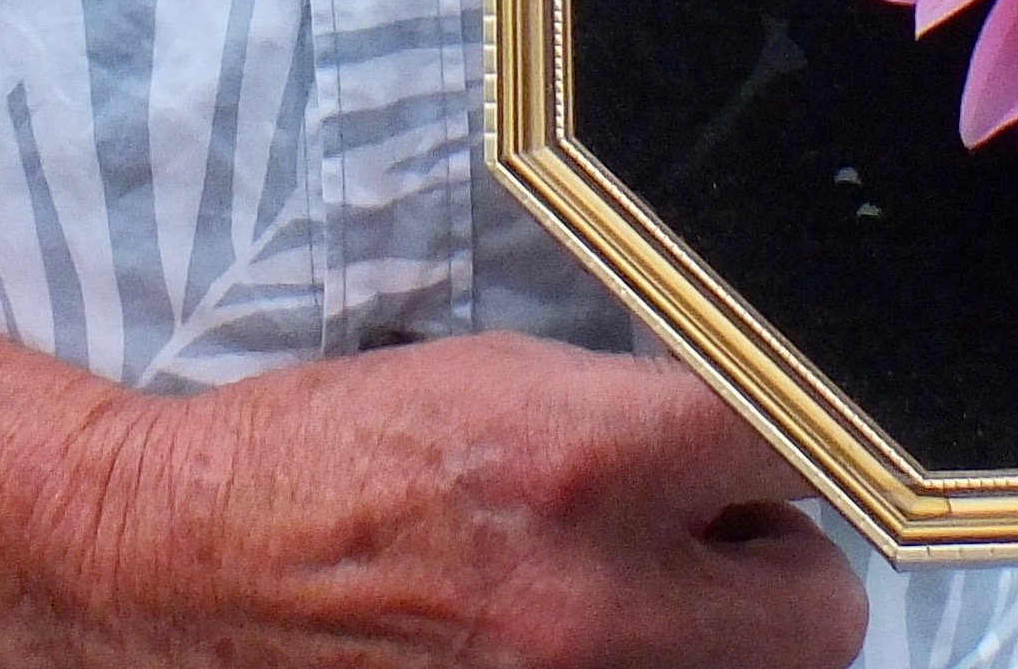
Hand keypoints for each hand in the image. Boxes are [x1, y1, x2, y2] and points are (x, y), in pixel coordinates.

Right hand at [76, 328, 869, 668]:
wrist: (196, 573)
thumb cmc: (339, 457)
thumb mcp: (501, 376)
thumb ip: (645, 410)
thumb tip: (762, 435)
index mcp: (589, 463)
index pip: (804, 443)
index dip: (795, 435)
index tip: (778, 445)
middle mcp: (603, 604)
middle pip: (822, 606)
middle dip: (775, 564)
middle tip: (707, 539)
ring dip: (724, 638)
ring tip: (634, 599)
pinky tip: (582, 647)